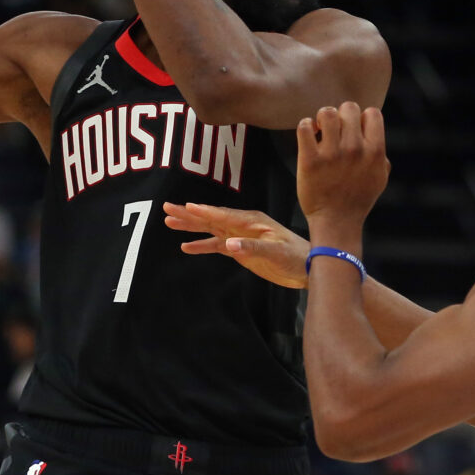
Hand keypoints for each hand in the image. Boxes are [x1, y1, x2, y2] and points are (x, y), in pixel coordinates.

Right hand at [164, 203, 310, 288]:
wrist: (307, 267)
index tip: (185, 207)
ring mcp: (240, 237)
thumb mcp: (275, 252)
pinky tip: (186, 247)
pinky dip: (201, 245)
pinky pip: (216, 245)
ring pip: (210, 229)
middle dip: (189, 214)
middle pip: (211, 218)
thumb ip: (251, 248)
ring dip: (191, 227)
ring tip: (169, 222)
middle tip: (167, 208)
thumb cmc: (294, 256)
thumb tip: (228, 244)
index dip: (203, 212)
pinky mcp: (240, 250)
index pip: (222, 215)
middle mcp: (242, 225)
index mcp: (251, 221)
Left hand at [296, 103, 389, 226]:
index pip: (372, 113)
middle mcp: (355, 150)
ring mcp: (332, 154)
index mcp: (375, 152)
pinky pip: (304, 126)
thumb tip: (374, 135)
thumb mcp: (380, 178)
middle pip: (349, 107)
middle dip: (341, 115)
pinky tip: (309, 136)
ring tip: (320, 130)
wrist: (336, 222)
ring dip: (322, 118)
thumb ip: (381, 155)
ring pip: (326, 112)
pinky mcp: (310, 160)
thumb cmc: (357, 200)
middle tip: (335, 131)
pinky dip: (306, 126)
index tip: (354, 132)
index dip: (362, 119)